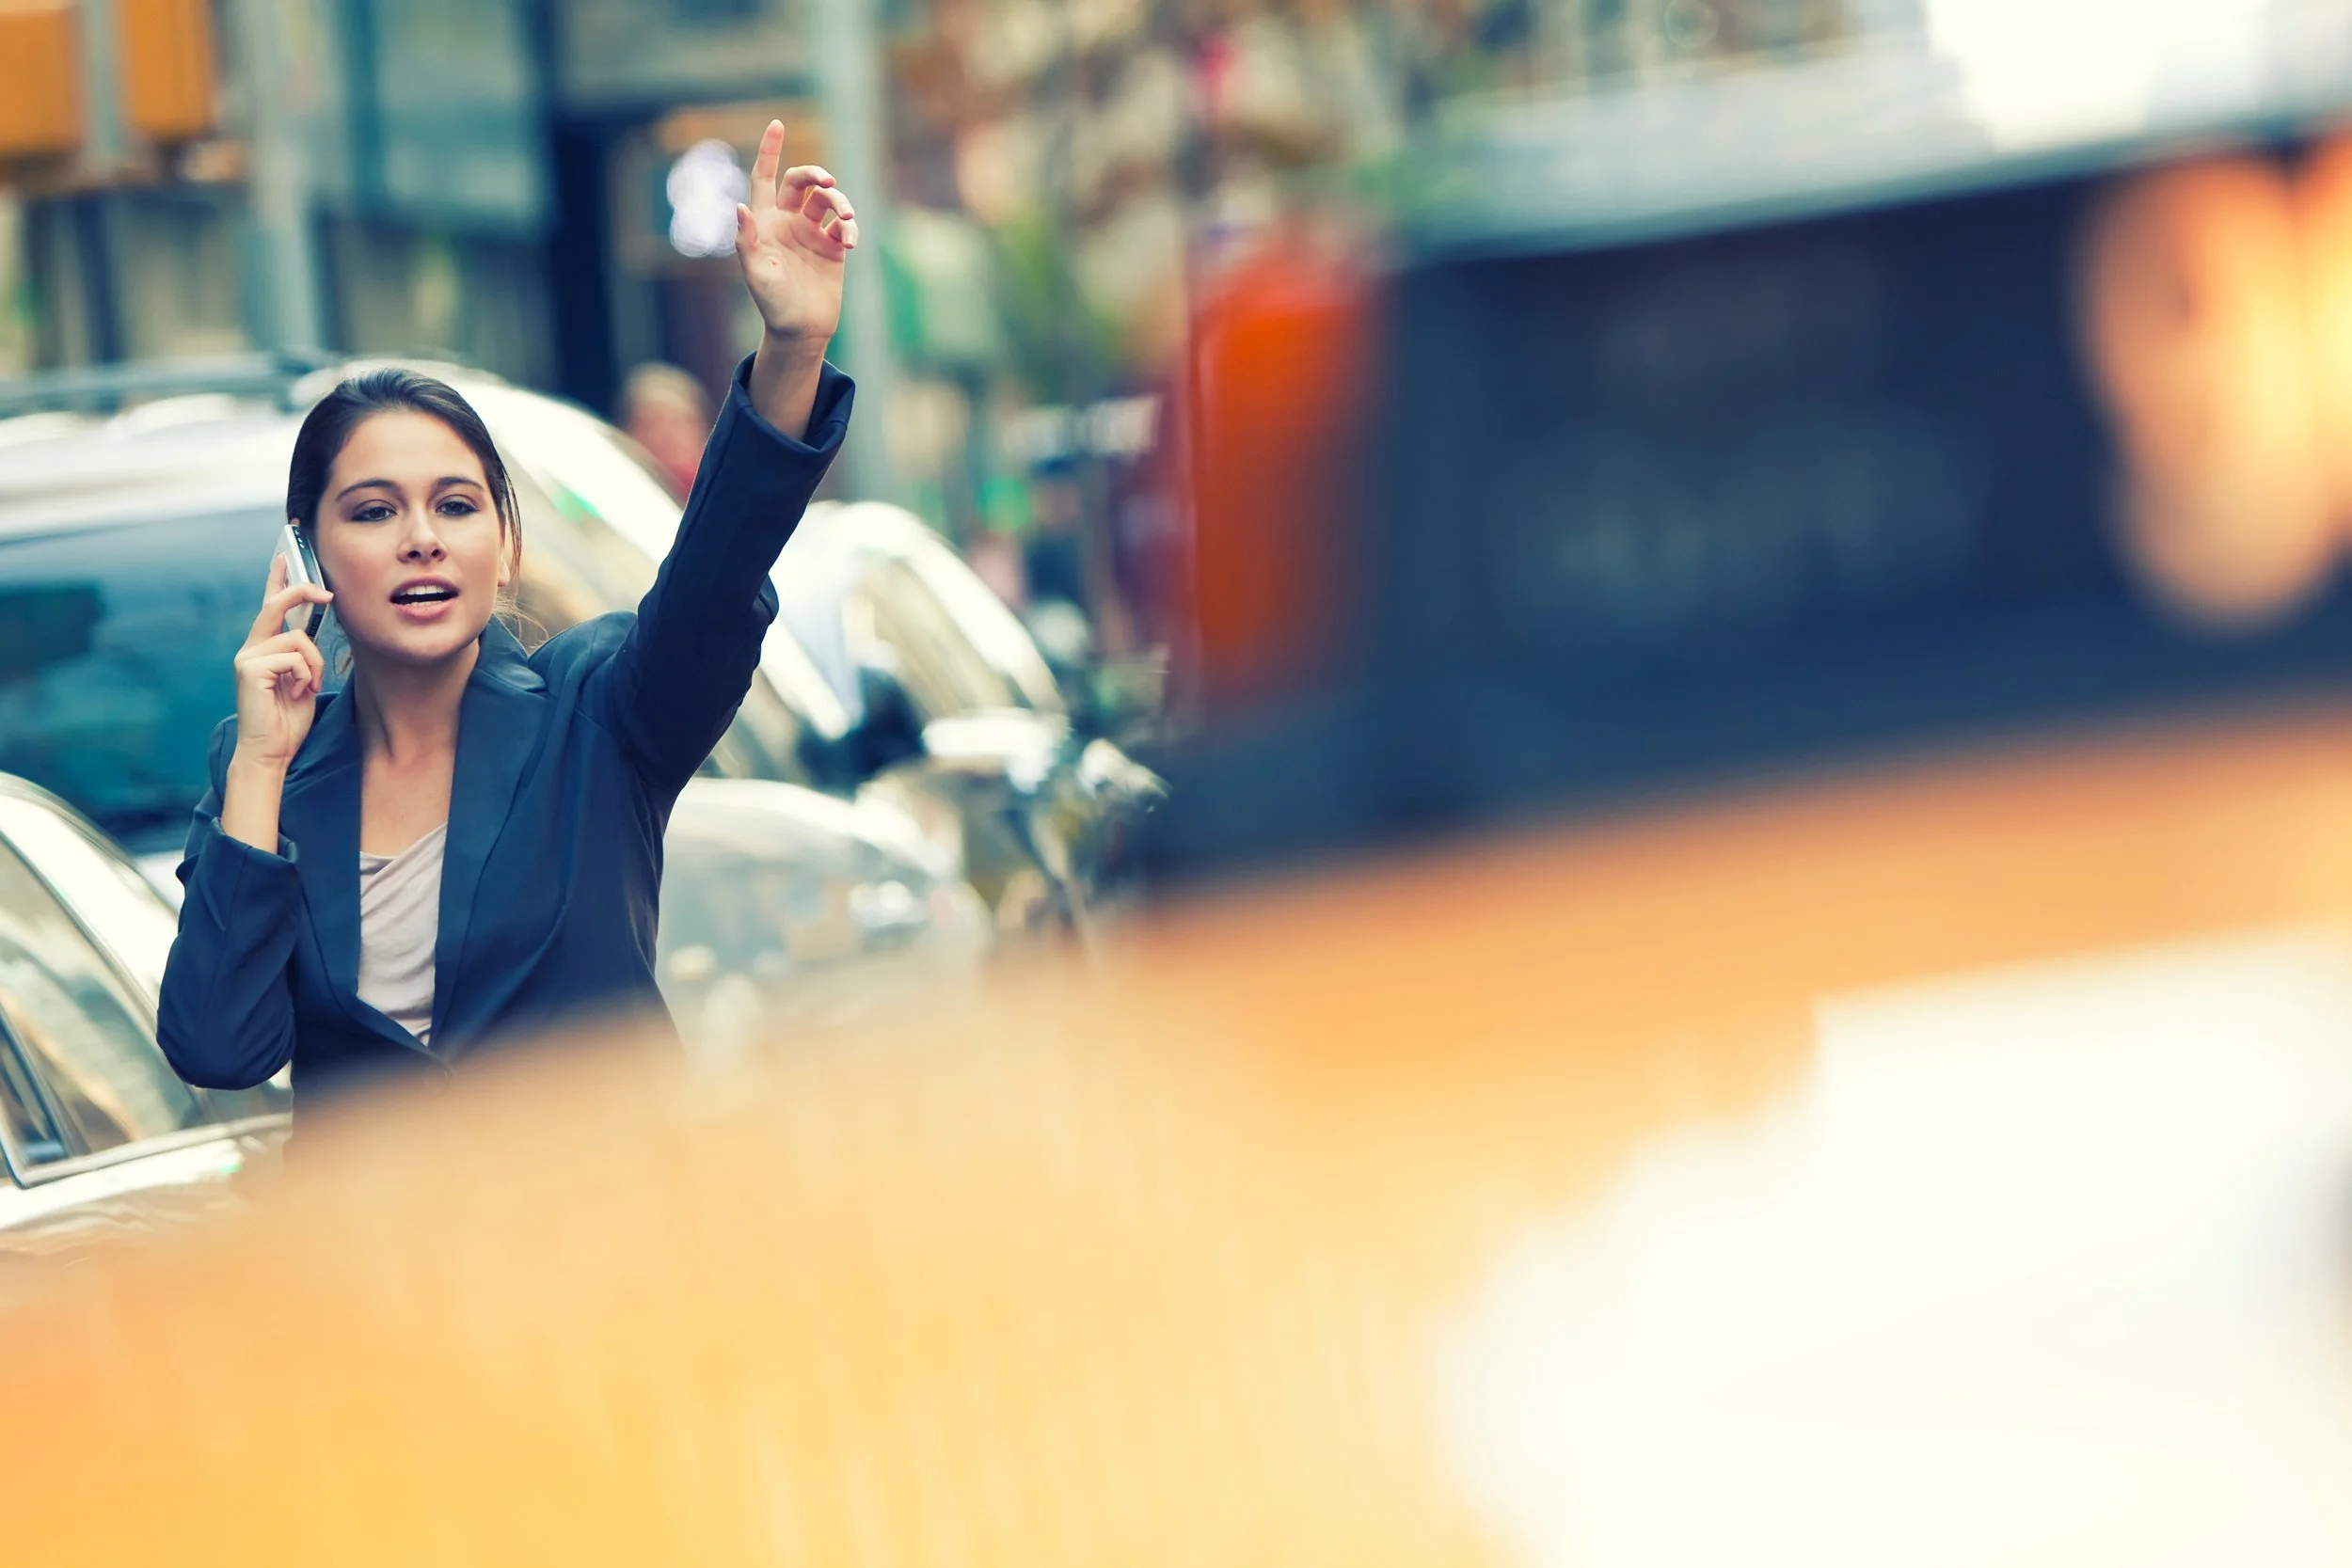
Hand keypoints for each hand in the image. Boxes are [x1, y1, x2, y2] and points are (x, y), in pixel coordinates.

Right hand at [230, 555, 332, 770]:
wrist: (271, 752)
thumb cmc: (287, 721)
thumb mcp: (303, 680)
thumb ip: (303, 656)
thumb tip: (313, 635)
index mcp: (263, 648)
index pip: (270, 607)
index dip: (277, 581)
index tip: (285, 556)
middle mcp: (251, 648)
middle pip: (276, 605)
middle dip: (302, 591)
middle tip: (327, 593)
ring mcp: (247, 657)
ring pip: (298, 639)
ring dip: (314, 664)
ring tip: (308, 686)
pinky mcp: (249, 668)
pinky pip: (293, 656)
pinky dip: (305, 674)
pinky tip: (297, 692)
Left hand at [734, 120, 856, 351]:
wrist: (801, 331)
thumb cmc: (772, 304)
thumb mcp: (755, 274)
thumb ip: (746, 241)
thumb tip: (739, 208)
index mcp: (765, 222)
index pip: (764, 177)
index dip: (769, 150)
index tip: (777, 123)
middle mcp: (788, 222)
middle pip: (801, 182)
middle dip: (815, 175)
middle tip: (828, 182)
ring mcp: (811, 233)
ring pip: (827, 200)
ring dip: (839, 203)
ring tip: (846, 224)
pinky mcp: (833, 248)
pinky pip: (844, 226)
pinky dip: (850, 228)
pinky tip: (850, 242)